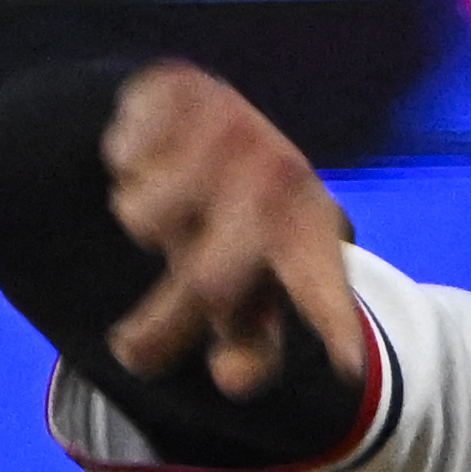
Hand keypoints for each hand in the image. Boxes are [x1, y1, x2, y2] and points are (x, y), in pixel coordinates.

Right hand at [97, 61, 371, 404]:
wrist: (207, 114)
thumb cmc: (237, 224)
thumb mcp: (254, 287)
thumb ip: (250, 346)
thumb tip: (233, 381)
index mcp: (310, 235)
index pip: (321, 286)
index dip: (333, 323)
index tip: (349, 365)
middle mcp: (278, 179)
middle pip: (206, 282)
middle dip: (161, 328)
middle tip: (130, 352)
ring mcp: (231, 129)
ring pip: (144, 218)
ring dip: (143, 227)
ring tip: (170, 215)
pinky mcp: (181, 90)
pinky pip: (121, 156)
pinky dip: (125, 165)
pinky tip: (151, 159)